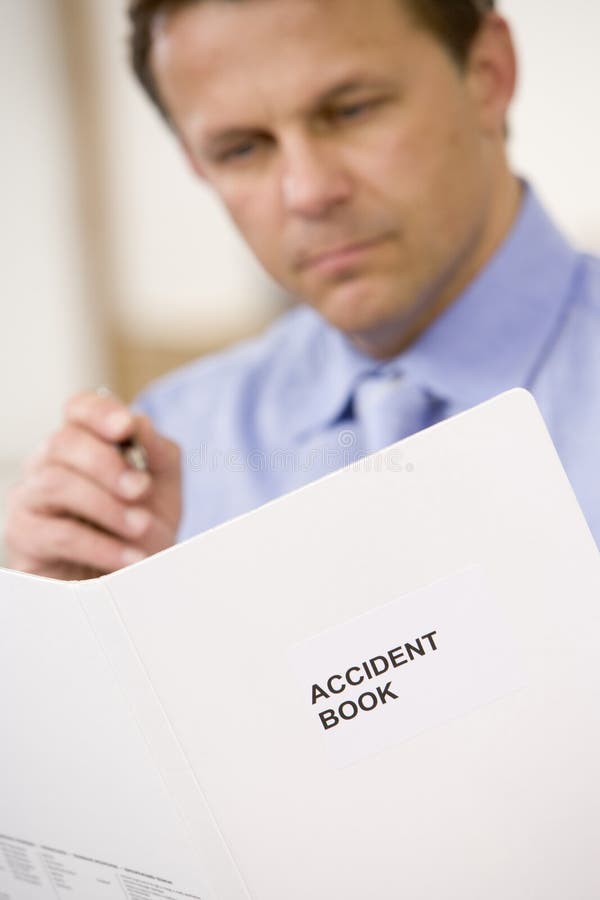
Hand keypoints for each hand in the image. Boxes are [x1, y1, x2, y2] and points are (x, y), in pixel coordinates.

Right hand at [4, 390, 180, 579]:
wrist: (131, 578)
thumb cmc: (142, 527)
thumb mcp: (163, 488)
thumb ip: (158, 452)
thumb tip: (139, 422)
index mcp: (84, 442)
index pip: (79, 408)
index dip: (99, 412)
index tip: (125, 428)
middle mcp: (49, 462)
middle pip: (63, 442)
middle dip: (107, 465)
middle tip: (141, 489)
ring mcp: (31, 497)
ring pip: (55, 483)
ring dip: (106, 506)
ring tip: (141, 527)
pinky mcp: (25, 536)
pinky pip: (58, 534)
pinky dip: (101, 545)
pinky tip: (129, 557)